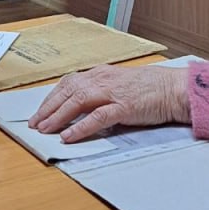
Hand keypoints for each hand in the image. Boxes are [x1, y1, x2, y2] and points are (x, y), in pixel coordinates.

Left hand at [28, 64, 190, 142]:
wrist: (174, 89)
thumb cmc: (149, 89)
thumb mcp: (120, 85)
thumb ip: (101, 93)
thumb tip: (80, 109)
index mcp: (100, 73)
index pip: (68, 83)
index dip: (52, 98)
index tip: (40, 111)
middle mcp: (102, 79)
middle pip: (67, 92)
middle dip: (48, 108)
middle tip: (34, 123)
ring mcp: (112, 92)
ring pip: (76, 102)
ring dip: (58, 116)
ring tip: (45, 129)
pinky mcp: (122, 106)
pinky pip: (96, 117)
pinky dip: (79, 127)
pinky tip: (68, 136)